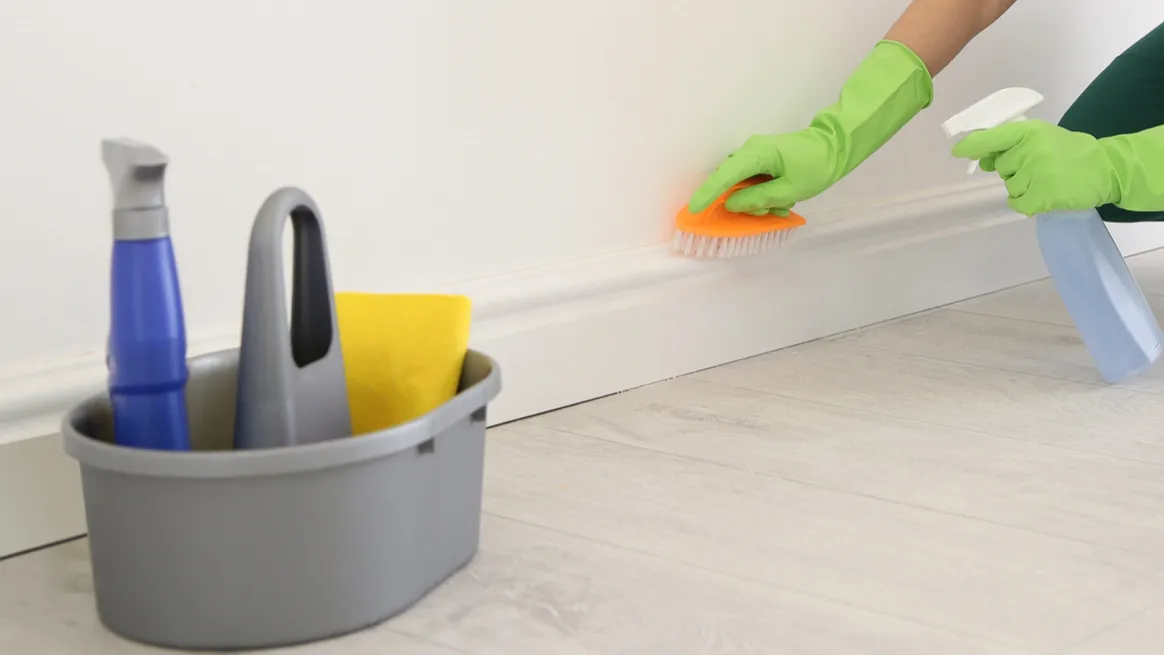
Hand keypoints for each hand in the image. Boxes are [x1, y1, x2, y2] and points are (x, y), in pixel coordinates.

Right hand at [687, 129, 840, 216]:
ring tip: (781, 205)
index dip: (708, 192)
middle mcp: (751, 150)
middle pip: (732, 181)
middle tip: (769, 211)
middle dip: (745, 201)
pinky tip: (781, 199)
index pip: (726, 174)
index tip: (694, 208)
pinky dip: (763, 194)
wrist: (835, 146)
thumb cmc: (816, 166)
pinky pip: (752, 181)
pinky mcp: (762, 159)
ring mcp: (756, 154)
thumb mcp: (790, 189)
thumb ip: (759, 199)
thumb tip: (732, 203)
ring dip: (757, 200)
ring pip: (742, 184)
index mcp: (758, 154)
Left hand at [951, 120, 1119, 215]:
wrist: (1107, 168)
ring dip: (1023, 187)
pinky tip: (1042, 196)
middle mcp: (1031, 149)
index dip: (973, 145)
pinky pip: (1018, 204)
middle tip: (1040, 168)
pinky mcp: (1044, 195)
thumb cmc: (1071, 152)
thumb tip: (980, 160)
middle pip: (1001, 168)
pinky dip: (1025, 203)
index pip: (993, 137)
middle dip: (1014, 171)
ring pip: (1010, 187)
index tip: (958, 152)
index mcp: (1030, 132)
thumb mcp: (1043, 138)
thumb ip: (1012, 146)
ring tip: (1048, 179)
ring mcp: (1038, 172)